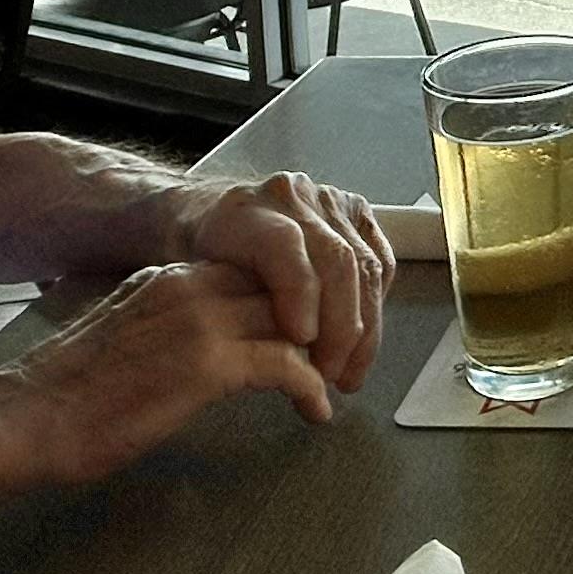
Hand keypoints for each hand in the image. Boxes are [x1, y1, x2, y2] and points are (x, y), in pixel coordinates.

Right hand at [0, 262, 338, 485]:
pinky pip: (286, 365)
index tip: (307, 333)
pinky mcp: (206, 365)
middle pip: (282, 289)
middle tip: (338, 359)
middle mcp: (188, 286)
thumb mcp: (125, 338)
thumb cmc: (63, 395)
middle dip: (317, 323)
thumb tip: (198, 355)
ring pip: (293, 320)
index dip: (287, 303)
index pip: (251, 273)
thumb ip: (167, 330)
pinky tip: (314, 411)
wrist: (25, 419)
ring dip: (323, 356)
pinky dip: (310, 388)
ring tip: (332, 386)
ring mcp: (199, 321)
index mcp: (166, 276)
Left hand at [181, 173, 396, 390]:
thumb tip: (270, 356)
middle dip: (340, 329)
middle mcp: (291, 198)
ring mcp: (328, 201)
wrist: (205, 217)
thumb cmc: (197, 258)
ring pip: (366, 267)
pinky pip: (381, 264)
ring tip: (345, 373)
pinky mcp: (355, 213)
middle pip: (336, 260)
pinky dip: (375, 309)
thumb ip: (228, 311)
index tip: (302, 340)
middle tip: (326, 375)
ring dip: (363, 331)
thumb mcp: (192, 285)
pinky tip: (359, 342)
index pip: (284, 244)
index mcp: (242, 211)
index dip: (300, 293)